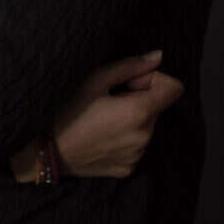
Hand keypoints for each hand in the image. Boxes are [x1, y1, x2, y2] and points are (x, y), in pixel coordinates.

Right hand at [10, 50, 184, 181]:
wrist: (49, 150)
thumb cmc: (69, 110)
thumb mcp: (95, 80)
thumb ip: (131, 66)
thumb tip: (158, 56)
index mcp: (139, 111)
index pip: (174, 88)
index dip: (154, 79)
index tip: (130, 83)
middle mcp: (145, 136)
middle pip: (158, 107)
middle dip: (141, 99)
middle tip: (109, 100)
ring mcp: (138, 155)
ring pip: (147, 126)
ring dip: (133, 119)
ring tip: (103, 118)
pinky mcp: (129, 167)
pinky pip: (137, 145)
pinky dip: (125, 137)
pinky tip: (102, 135)